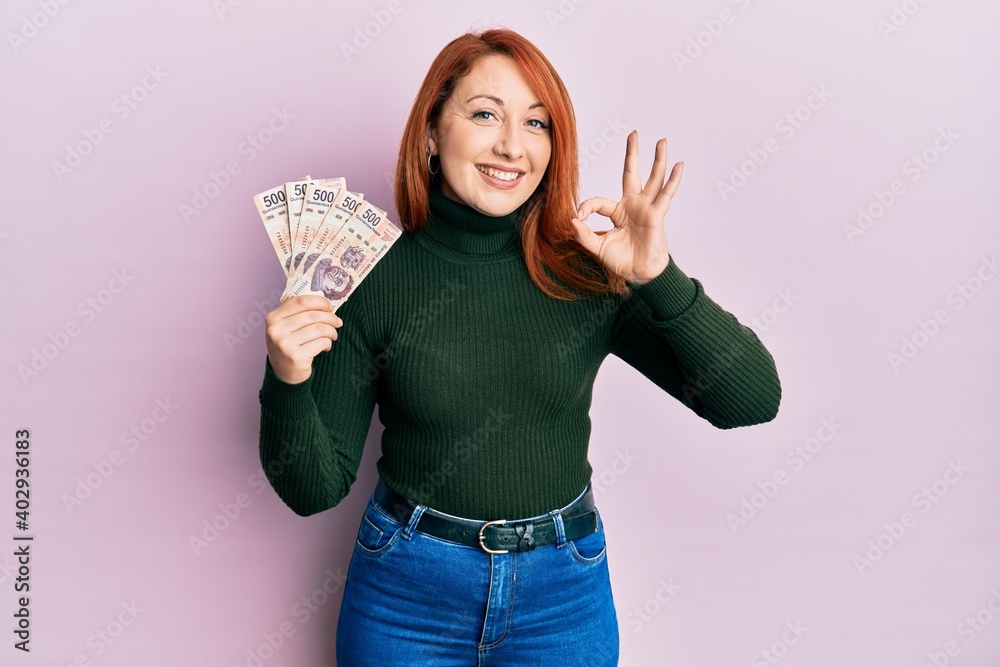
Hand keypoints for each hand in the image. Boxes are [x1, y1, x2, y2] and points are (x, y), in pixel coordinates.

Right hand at [264, 295, 342, 383]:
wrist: (284, 374)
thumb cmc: (289, 346)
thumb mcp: (285, 328)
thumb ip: (298, 314)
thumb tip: (325, 304)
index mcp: (273, 318)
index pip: (300, 301)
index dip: (319, 302)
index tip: (330, 307)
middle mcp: (276, 330)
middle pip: (312, 315)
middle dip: (330, 318)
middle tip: (338, 322)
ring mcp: (285, 344)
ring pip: (319, 328)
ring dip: (331, 331)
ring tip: (333, 335)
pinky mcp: (296, 357)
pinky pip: (321, 343)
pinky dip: (328, 343)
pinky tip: (326, 347)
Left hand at [570, 131, 682, 283]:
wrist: (639, 274)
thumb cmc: (621, 261)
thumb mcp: (597, 247)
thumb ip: (584, 234)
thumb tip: (571, 220)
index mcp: (617, 213)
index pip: (598, 202)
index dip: (586, 207)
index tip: (578, 218)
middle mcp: (632, 206)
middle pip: (631, 174)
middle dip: (632, 154)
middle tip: (634, 134)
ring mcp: (646, 208)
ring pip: (653, 179)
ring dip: (658, 160)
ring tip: (662, 141)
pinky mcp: (656, 214)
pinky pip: (666, 194)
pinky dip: (673, 180)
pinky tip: (679, 165)